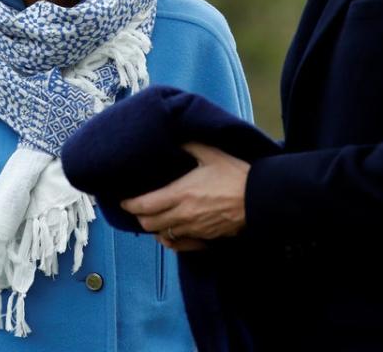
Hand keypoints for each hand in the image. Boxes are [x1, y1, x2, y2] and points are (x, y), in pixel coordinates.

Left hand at [121, 143, 249, 250]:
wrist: (259, 198)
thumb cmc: (235, 174)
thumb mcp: (211, 153)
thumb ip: (189, 146)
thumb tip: (174, 139)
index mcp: (181, 194)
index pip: (144, 205)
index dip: (129, 205)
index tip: (123, 200)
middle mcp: (183, 215)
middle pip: (148, 224)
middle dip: (138, 217)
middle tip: (136, 207)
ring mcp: (194, 229)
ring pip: (162, 236)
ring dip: (153, 228)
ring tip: (152, 217)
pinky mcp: (205, 238)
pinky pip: (178, 245)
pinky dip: (169, 240)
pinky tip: (169, 232)